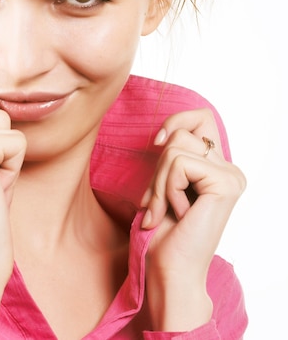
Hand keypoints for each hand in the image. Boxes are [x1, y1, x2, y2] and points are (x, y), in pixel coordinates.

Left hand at [141, 108, 245, 330]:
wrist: (170, 269)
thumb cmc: (164, 233)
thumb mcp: (163, 183)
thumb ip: (171, 157)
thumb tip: (163, 135)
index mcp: (218, 168)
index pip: (201, 117)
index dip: (174, 121)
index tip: (155, 142)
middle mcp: (230, 169)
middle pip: (181, 134)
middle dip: (157, 168)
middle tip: (156, 202)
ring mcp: (231, 176)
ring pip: (175, 149)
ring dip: (159, 182)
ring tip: (166, 210)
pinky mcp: (225, 183)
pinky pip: (179, 164)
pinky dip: (167, 189)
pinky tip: (180, 213)